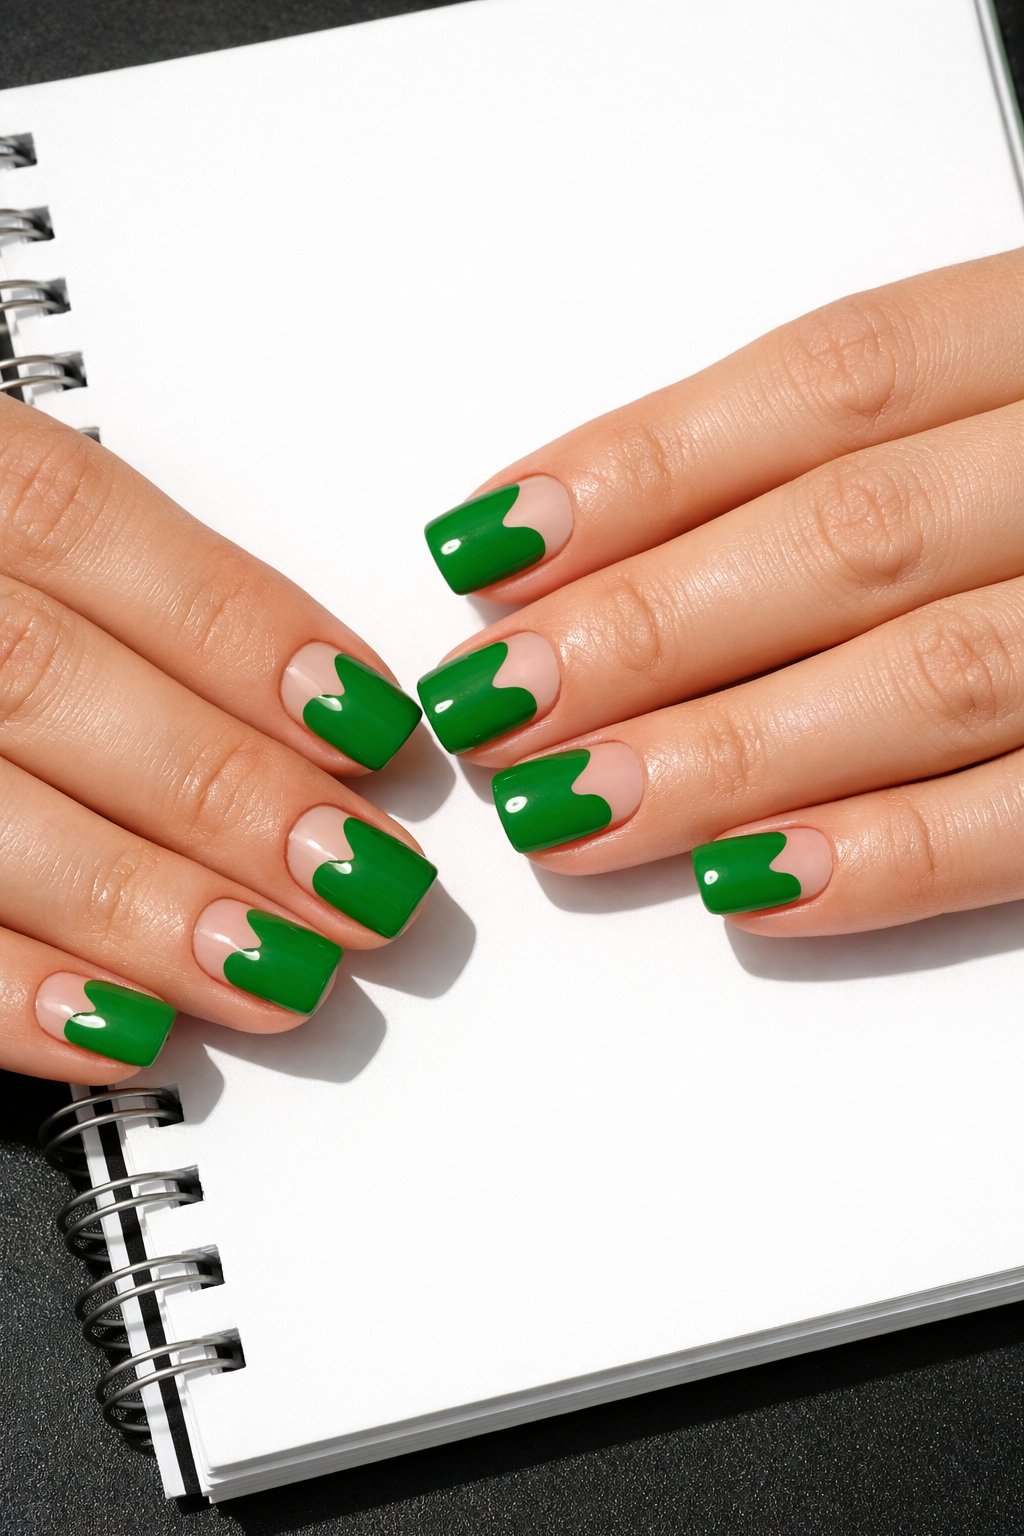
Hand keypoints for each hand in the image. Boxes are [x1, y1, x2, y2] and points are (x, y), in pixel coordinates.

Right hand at [0, 399, 432, 1082]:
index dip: (234, 624)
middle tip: (363, 877)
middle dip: (221, 791)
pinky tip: (118, 1031)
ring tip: (279, 970)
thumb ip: (92, 582)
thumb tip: (308, 702)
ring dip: (138, 905)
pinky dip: (1, 994)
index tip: (368, 719)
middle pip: (37, 678)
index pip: (75, 518)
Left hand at [416, 248, 1023, 936]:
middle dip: (651, 628)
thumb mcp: (1014, 390)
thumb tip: (603, 531)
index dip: (646, 464)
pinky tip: (751, 886)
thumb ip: (861, 447)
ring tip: (570, 808)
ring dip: (729, 756)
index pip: (832, 381)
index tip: (494, 540)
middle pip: (854, 534)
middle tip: (499, 701)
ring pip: (936, 678)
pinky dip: (892, 858)